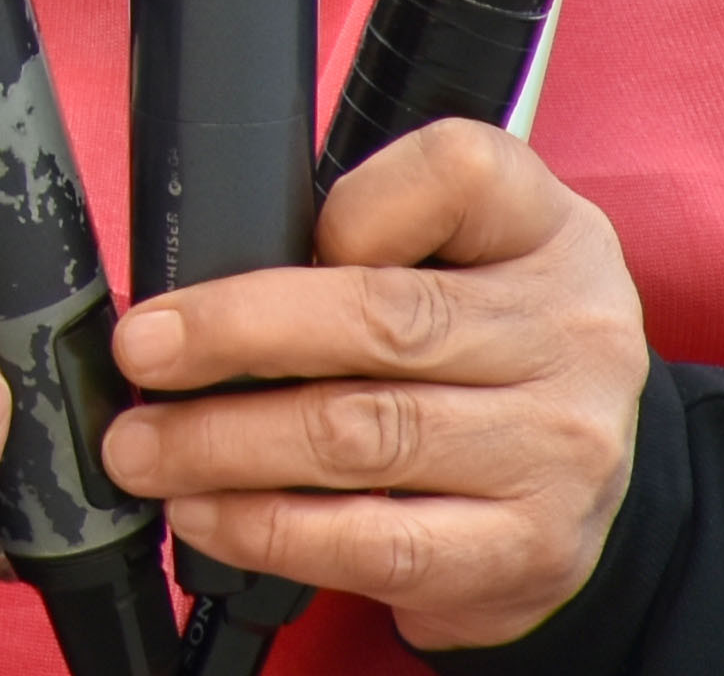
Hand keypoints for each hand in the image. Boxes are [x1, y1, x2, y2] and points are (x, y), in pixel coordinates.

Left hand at [103, 119, 644, 647]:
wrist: (583, 481)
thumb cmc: (477, 340)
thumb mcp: (454, 249)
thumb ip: (362, 232)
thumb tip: (198, 280)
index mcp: (549, 232)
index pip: (455, 175)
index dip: (350, 205)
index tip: (257, 234)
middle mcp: (572, 335)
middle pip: (382, 319)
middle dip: (232, 335)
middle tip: (141, 351)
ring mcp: (560, 449)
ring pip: (362, 436)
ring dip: (223, 445)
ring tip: (143, 448)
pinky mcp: (531, 549)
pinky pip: (381, 542)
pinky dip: (273, 531)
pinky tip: (208, 515)